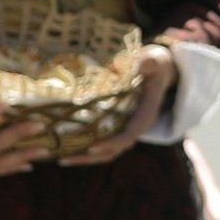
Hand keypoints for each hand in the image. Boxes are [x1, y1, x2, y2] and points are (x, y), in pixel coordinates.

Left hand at [60, 44, 177, 165]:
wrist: (158, 70)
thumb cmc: (155, 64)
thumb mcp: (154, 61)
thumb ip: (146, 63)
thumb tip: (137, 63)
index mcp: (145, 116)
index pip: (128, 136)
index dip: (111, 143)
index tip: (91, 147)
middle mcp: (135, 127)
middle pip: (113, 150)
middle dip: (89, 157)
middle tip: (63, 159)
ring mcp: (126, 129)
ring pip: (106, 152)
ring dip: (84, 157)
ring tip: (60, 159)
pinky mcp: (117, 127)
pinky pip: (101, 143)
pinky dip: (85, 148)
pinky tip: (65, 147)